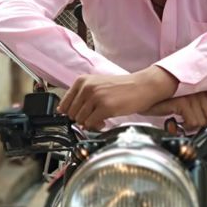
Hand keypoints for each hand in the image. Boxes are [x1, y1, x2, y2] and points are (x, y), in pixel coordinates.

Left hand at [56, 67, 177, 129]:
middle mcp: (87, 87)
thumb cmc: (121, 87)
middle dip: (81, 119)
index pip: (64, 104)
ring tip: (100, 118)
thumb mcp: (97, 85)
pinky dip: (96, 126)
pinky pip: (91, 124)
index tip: (77, 116)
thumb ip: (82, 96)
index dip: (70, 114)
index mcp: (82, 81)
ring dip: (90, 123)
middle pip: (72, 114)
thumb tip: (66, 113)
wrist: (142, 86)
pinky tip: (104, 121)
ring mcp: (96, 97)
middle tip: (93, 118)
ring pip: (80, 120)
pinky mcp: (105, 107)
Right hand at [142, 91, 206, 131]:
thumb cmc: (157, 96)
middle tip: (185, 120)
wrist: (140, 92)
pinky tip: (172, 121)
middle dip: (200, 123)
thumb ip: (195, 104)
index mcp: (199, 84)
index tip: (198, 116)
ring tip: (177, 119)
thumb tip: (204, 118)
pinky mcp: (183, 102)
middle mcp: (198, 88)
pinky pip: (192, 122)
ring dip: (189, 126)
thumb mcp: (180, 98)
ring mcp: (191, 94)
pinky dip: (181, 127)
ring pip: (202, 122)